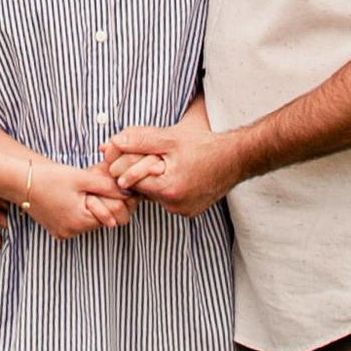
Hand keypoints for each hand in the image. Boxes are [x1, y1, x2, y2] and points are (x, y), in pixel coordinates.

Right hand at [20, 157, 131, 239]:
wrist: (21, 182)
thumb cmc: (51, 177)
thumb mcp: (82, 178)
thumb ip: (108, 186)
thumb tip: (130, 192)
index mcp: (81, 221)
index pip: (110, 215)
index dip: (113, 199)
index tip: (110, 187)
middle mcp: (72, 232)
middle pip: (99, 219)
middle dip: (101, 203)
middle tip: (93, 186)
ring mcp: (63, 233)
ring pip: (87, 221)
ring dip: (90, 208)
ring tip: (80, 190)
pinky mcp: (56, 231)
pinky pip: (74, 224)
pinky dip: (77, 212)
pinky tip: (70, 198)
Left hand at [102, 99, 237, 213]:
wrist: (236, 158)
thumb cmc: (204, 146)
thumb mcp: (169, 139)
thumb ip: (140, 141)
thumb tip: (113, 142)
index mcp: (167, 190)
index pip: (131, 181)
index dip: (128, 166)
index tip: (129, 154)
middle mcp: (175, 207)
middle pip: (143, 190)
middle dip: (140, 173)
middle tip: (149, 157)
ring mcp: (184, 211)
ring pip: (156, 195)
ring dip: (155, 180)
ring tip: (165, 163)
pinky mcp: (191, 211)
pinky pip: (170, 200)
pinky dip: (168, 187)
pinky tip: (177, 173)